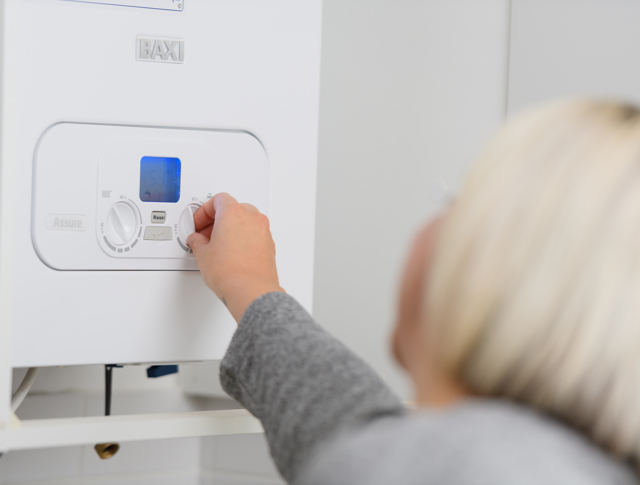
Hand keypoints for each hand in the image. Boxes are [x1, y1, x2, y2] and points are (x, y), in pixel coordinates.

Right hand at [187, 193, 284, 321]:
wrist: (250, 290)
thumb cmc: (230, 271)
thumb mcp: (203, 254)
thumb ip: (197, 242)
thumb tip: (197, 241)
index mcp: (234, 212)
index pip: (218, 200)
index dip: (204, 211)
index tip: (198, 223)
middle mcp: (252, 218)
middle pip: (233, 208)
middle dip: (218, 220)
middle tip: (206, 233)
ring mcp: (263, 231)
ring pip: (246, 221)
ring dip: (232, 228)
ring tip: (219, 245)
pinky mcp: (269, 245)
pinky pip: (254, 234)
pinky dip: (244, 238)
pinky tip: (232, 253)